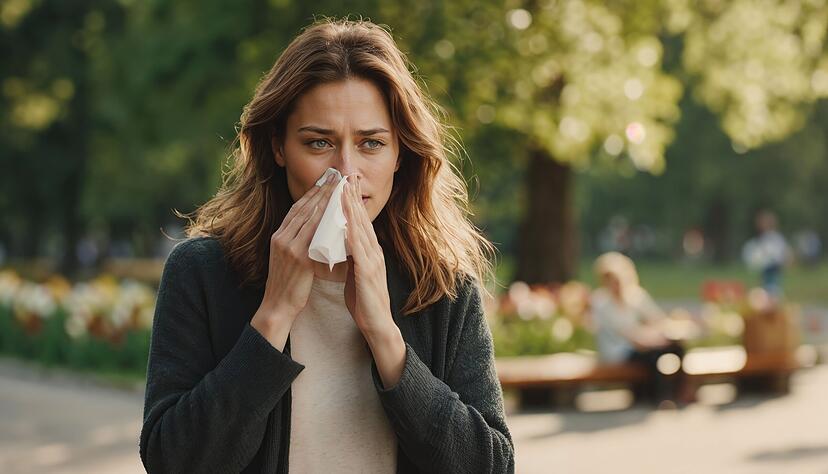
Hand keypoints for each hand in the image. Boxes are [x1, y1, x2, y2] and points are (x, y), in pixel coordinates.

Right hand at [251, 174, 336, 348]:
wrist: (277, 306)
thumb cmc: (287, 284)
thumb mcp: (287, 257)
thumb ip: (296, 241)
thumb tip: (312, 227)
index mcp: (279, 236)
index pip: (297, 208)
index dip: (311, 193)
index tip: (325, 180)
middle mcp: (282, 237)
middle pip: (304, 208)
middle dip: (320, 190)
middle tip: (335, 175)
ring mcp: (290, 247)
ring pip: (310, 218)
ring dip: (326, 201)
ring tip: (339, 187)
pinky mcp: (300, 258)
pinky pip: (316, 236)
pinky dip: (327, 222)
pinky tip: (339, 214)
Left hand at [342, 175, 404, 387]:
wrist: (376, 324)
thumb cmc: (364, 300)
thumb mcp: (354, 272)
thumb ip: (349, 256)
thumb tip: (339, 243)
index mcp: (368, 250)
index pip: (358, 220)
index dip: (351, 201)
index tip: (342, 182)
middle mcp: (373, 250)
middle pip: (361, 218)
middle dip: (353, 196)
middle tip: (346, 175)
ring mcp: (372, 260)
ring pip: (361, 229)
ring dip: (353, 209)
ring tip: (344, 190)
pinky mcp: (369, 272)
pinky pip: (360, 249)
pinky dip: (353, 234)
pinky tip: (345, 223)